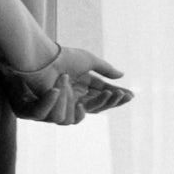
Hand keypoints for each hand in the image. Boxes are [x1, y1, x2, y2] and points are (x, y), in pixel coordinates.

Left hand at [9, 42, 130, 125]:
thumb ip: (105, 70)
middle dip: (112, 100)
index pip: (102, 95)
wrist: (42, 59)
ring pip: (87, 112)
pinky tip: (79, 97)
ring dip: (99, 101)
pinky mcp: (54, 109)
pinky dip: (76, 105)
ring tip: (108, 91)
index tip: (131, 95)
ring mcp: (65, 103)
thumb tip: (122, 76)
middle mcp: (75, 96)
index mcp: (83, 85)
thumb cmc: (63, 57)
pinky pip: (68, 116)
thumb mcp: (89, 61)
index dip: (117, 96)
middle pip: (98, 105)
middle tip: (123, 95)